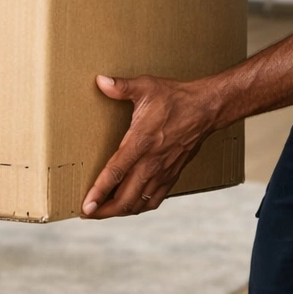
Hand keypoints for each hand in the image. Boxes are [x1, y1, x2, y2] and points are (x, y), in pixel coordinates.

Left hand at [82, 74, 221, 218]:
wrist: (207, 109)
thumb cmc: (175, 98)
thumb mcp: (146, 86)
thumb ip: (121, 87)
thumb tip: (100, 81)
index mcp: (141, 142)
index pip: (115, 173)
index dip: (98, 192)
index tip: (85, 206)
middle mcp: (151, 162)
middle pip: (125, 198)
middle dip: (103, 210)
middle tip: (86, 213)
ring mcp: (163, 172)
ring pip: (139, 203)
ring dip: (120, 211)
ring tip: (103, 212)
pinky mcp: (172, 175)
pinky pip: (155, 200)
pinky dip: (140, 207)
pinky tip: (130, 206)